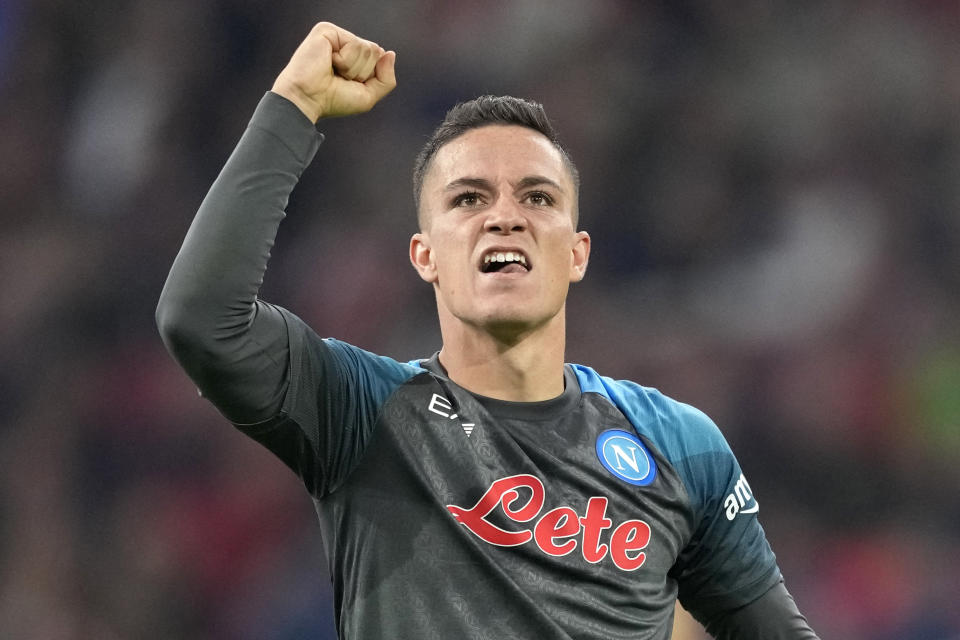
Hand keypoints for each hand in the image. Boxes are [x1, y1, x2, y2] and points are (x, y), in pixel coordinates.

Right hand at [271, 22, 396, 121]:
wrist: (308, 100)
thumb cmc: (333, 100)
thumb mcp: (368, 96)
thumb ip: (386, 78)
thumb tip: (390, 53)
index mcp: (353, 56)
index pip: (379, 58)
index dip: (370, 76)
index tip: (348, 84)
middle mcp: (345, 43)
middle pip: (375, 51)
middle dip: (362, 72)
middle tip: (340, 78)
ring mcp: (336, 35)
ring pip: (367, 48)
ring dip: (353, 68)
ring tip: (333, 72)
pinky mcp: (327, 30)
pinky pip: (355, 44)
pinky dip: (345, 60)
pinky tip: (329, 62)